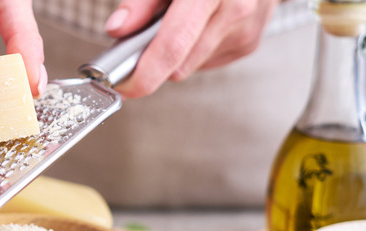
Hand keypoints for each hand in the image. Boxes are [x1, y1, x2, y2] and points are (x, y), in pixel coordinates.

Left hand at [105, 0, 280, 98]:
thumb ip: (141, 2)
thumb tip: (117, 30)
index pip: (173, 45)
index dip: (145, 73)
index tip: (124, 86)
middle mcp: (234, 10)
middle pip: (179, 64)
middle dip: (155, 59)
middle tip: (145, 37)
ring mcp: (244, 30)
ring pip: (190, 67)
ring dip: (178, 52)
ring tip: (181, 19)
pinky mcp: (248, 44)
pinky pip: (206, 61)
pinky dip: (195, 48)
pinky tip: (201, 23)